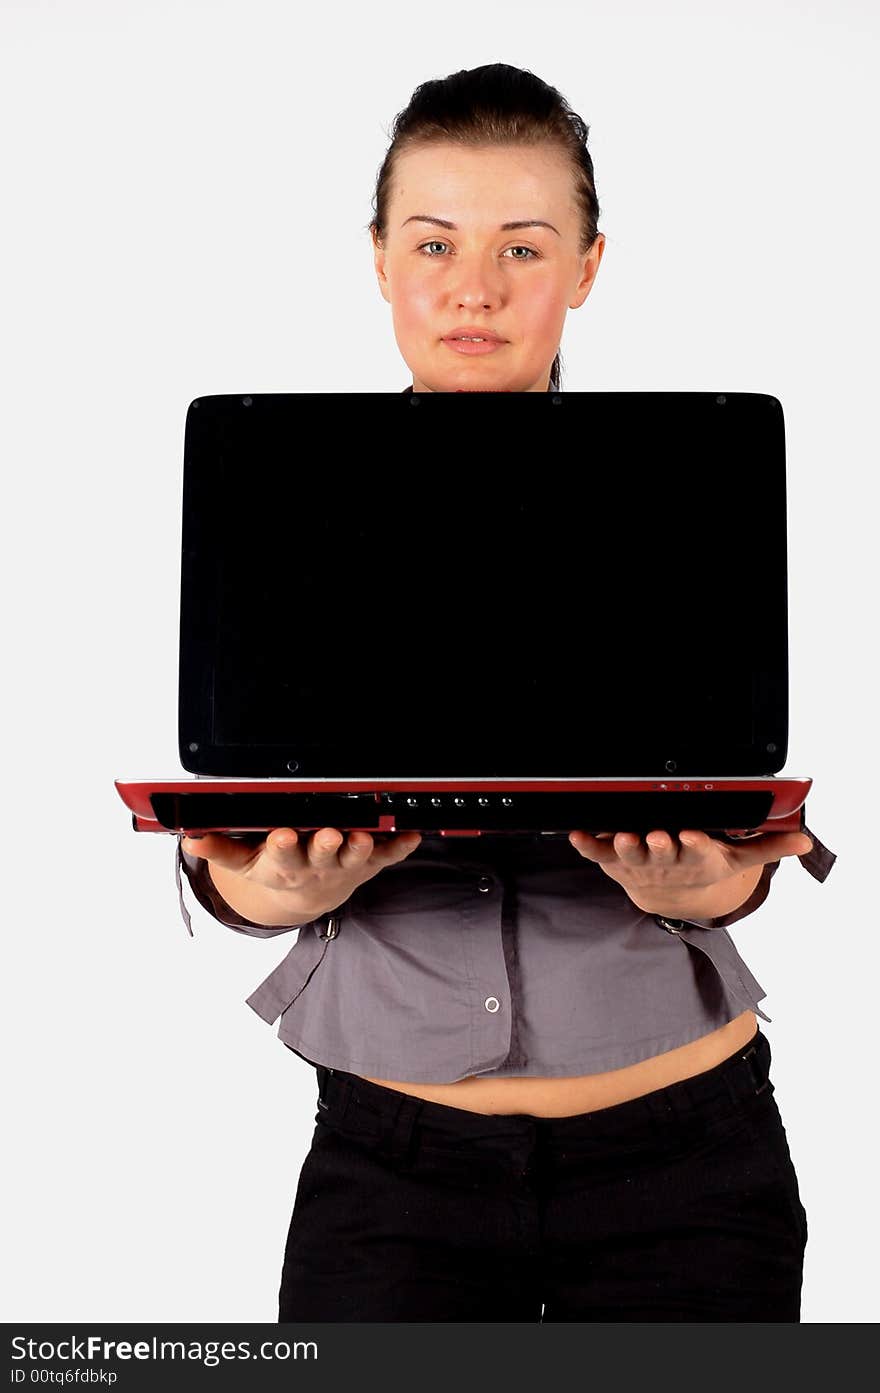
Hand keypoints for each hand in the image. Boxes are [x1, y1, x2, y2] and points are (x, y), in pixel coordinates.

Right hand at [180, 827, 422, 919]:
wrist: (307, 897)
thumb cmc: (275, 869)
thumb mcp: (243, 864)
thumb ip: (220, 849)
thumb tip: (190, 837)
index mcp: (284, 865)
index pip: (280, 856)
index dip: (282, 847)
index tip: (283, 836)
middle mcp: (317, 866)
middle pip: (322, 855)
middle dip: (327, 844)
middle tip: (331, 833)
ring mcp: (346, 865)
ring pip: (356, 856)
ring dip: (362, 845)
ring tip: (365, 834)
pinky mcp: (369, 862)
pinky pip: (389, 855)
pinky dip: (402, 846)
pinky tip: (414, 833)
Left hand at [568, 827, 812, 896]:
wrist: (667, 895)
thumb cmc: (702, 866)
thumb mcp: (736, 859)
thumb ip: (767, 847)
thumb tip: (804, 841)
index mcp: (695, 857)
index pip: (698, 851)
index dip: (696, 846)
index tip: (694, 837)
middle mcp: (665, 859)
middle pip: (662, 851)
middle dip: (659, 844)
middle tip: (658, 836)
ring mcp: (637, 860)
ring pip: (628, 852)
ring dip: (622, 844)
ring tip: (620, 836)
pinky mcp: (613, 859)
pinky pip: (596, 852)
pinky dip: (585, 845)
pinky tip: (575, 835)